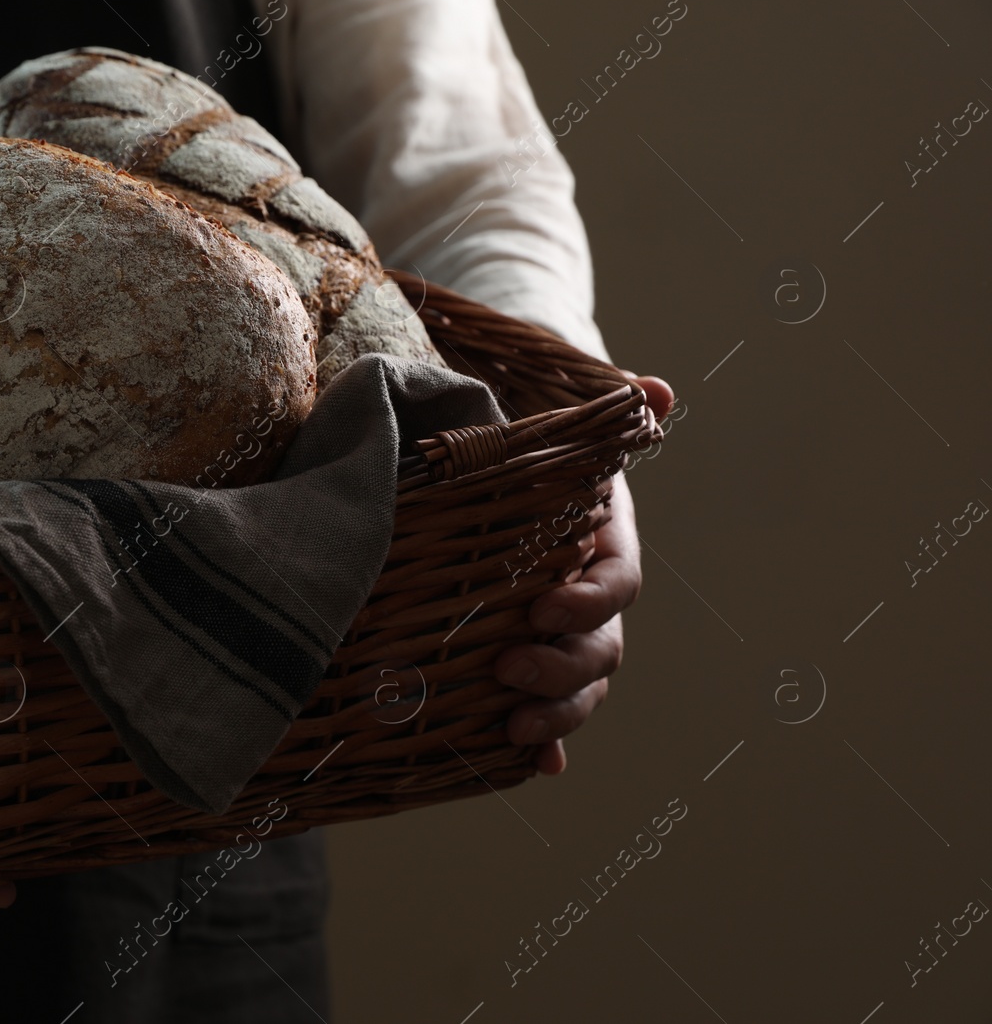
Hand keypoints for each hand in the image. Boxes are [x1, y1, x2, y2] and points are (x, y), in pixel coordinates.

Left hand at [495, 374, 672, 774]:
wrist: (504, 476)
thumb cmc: (538, 454)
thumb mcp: (565, 430)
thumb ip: (610, 413)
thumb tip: (656, 391)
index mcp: (606, 549)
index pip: (615, 585)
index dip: (588, 602)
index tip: (544, 607)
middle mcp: (592, 601)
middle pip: (599, 651)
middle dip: (561, 669)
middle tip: (508, 670)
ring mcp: (565, 637)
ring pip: (578, 688)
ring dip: (554, 715)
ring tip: (510, 731)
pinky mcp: (529, 659)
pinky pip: (546, 709)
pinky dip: (545, 744)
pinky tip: (532, 768)